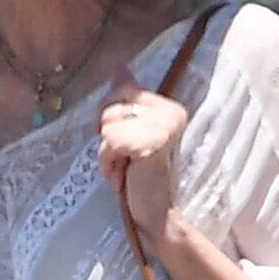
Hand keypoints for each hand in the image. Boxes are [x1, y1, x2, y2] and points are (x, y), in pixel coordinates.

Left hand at [99, 76, 190, 254]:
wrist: (154, 212)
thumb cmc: (139, 175)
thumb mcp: (131, 131)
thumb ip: (127, 98)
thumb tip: (120, 67)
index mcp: (169, 107)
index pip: (122, 90)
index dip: (110, 117)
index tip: (125, 143)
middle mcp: (171, 113)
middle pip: (111, 106)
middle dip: (107, 136)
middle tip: (126, 159)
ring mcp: (164, 128)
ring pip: (107, 125)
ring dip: (107, 153)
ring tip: (126, 168)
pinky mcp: (152, 144)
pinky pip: (110, 141)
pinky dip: (108, 162)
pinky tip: (124, 175)